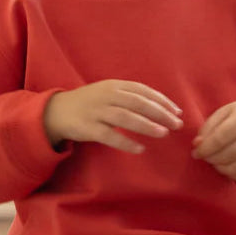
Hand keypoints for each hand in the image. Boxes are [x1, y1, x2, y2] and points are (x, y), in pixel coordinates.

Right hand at [44, 80, 182, 153]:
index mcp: (114, 85)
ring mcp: (96, 111)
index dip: (161, 100)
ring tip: (163, 133)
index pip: (142, 90)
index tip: (177, 111)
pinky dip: (125, 142)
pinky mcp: (87, 128)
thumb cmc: (90, 103)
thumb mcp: (109, 93)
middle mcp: (106, 96)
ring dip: (146, 125)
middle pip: (137, 103)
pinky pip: (108, 136)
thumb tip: (160, 107)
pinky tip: (139, 149)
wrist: (57, 111)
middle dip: (159, 113)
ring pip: (125, 117)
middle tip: (176, 124)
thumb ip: (130, 97)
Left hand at [192, 97, 235, 180]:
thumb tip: (197, 146)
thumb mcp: (224, 112)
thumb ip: (208, 128)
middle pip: (224, 156)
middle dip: (209, 158)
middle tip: (205, 155)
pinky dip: (230, 174)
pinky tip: (227, 165)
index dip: (203, 149)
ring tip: (215, 160)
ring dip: (218, 167)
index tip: (195, 153)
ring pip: (233, 169)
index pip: (218, 140)